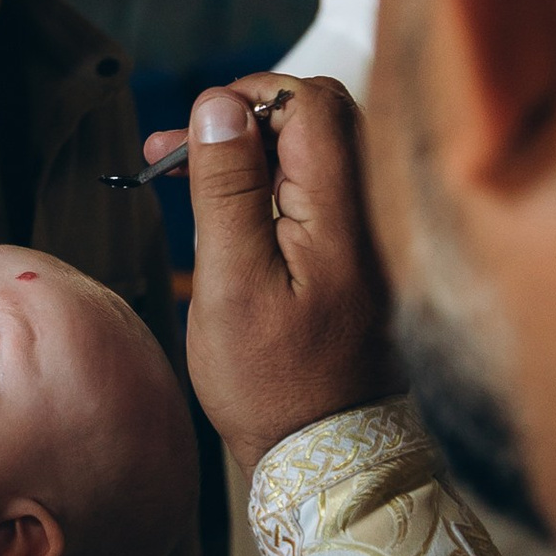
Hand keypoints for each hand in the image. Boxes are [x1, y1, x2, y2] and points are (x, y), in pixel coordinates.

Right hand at [160, 71, 399, 471]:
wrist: (328, 456)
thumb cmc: (272, 384)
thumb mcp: (230, 283)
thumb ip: (226, 187)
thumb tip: (220, 105)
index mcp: (343, 214)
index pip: (310, 103)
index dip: (248, 99)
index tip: (195, 134)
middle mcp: (373, 214)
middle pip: (320, 117)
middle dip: (248, 118)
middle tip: (182, 153)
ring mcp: (373, 235)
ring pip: (319, 152)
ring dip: (256, 152)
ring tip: (190, 177)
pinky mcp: (363, 256)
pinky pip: (322, 191)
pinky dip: (275, 184)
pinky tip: (232, 211)